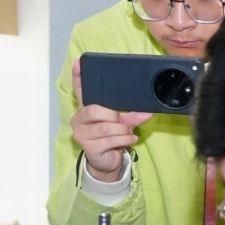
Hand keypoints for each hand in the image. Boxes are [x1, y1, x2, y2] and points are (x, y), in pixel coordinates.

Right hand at [70, 57, 150, 181]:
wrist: (107, 162)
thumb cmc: (111, 137)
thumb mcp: (121, 122)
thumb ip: (130, 115)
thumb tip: (146, 113)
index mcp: (86, 108)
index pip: (79, 89)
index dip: (78, 76)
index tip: (78, 62)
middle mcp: (79, 119)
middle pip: (95, 110)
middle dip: (115, 117)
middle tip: (124, 123)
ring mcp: (81, 133)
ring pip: (106, 126)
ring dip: (122, 130)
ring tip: (127, 133)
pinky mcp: (88, 147)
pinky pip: (110, 140)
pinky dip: (124, 140)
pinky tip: (129, 140)